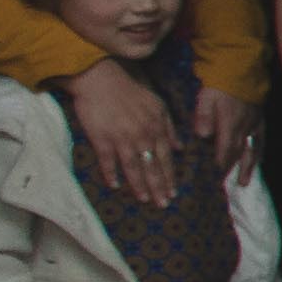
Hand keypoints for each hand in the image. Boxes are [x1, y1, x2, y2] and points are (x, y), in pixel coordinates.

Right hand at [62, 55, 190, 208]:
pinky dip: (111, 174)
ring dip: (139, 185)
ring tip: (145, 200)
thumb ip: (169, 127)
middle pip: (152, 166)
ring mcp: (122, 138)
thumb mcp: (157, 104)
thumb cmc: (130, 89)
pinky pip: (108, 160)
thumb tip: (180, 149)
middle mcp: (142, 136)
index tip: (173, 192)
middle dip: (159, 187)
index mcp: (156, 128)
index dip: (170, 176)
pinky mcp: (102, 138)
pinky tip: (115, 186)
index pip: (166, 158)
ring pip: (134, 167)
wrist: (101, 78)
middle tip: (163, 204)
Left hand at [194, 80, 256, 184]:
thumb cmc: (219, 84)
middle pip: (238, 153)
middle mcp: (243, 128)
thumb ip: (204, 116)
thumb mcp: (206, 97)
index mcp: (229, 124)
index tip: (214, 176)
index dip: (220, 164)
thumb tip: (202, 136)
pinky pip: (261, 140)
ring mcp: (253, 124)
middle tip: (232, 185)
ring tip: (245, 181)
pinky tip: (257, 159)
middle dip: (234, 170)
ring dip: (249, 166)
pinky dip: (259, 152)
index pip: (224, 150)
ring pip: (252, 150)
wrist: (241, 69)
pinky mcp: (260, 119)